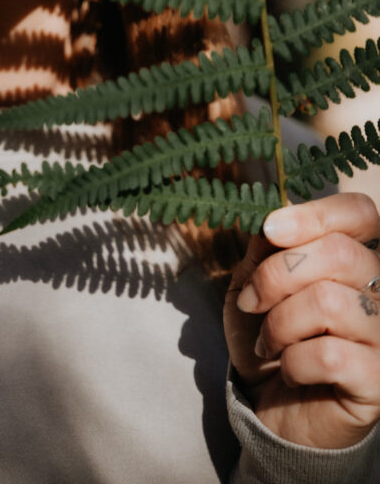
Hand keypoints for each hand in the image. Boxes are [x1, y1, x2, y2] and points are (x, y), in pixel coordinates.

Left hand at [224, 193, 379, 448]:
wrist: (269, 407)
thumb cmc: (266, 336)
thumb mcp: (252, 281)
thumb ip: (266, 245)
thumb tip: (274, 216)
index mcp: (354, 257)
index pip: (361, 212)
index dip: (315, 215)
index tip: (270, 230)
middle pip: (339, 254)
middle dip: (277, 275)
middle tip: (253, 302)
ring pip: (329, 303)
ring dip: (279, 323)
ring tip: (269, 342)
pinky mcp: (378, 381)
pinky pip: (330, 355)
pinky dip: (293, 361)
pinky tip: (289, 370)